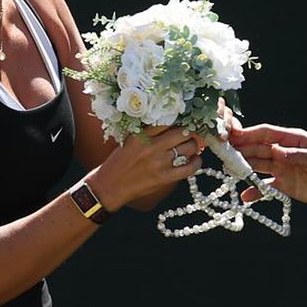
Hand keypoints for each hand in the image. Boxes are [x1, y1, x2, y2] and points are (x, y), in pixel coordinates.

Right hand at [88, 125, 204, 210]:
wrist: (110, 185)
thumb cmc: (119, 162)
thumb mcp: (129, 141)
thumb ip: (147, 133)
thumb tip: (171, 126)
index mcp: (141, 135)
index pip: (167, 121)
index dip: (178, 121)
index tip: (182, 122)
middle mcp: (151, 147)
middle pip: (182, 133)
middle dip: (188, 133)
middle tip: (189, 135)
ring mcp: (159, 163)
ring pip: (188, 148)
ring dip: (193, 146)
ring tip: (192, 147)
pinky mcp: (164, 178)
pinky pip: (188, 168)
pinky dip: (196, 163)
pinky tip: (196, 160)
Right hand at [228, 122, 306, 207]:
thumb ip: (298, 155)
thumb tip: (276, 151)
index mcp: (293, 140)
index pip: (267, 134)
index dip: (250, 133)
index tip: (233, 134)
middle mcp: (284, 153)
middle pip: (258, 149)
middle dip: (241, 149)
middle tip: (224, 153)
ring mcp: (283, 169)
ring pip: (258, 165)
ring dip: (244, 167)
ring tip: (229, 170)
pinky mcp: (285, 185)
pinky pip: (266, 187)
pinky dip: (255, 191)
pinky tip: (244, 196)